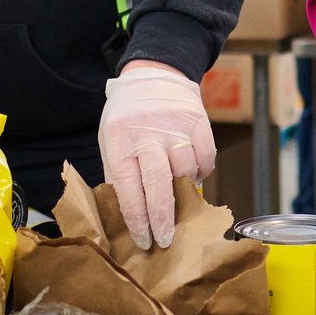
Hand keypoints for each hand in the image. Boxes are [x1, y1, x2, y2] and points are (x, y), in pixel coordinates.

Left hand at [98, 63, 214, 249]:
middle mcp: (148, 134)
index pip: (127, 188)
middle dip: (162, 218)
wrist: (155, 74)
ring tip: (178, 189)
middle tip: (166, 240)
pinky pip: (205, 159)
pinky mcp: (198, 122)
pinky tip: (191, 169)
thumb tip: (129, 215)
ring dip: (184, 188)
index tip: (143, 240)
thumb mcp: (111, 139)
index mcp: (120, 141)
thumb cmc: (128, 115)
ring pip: (185, 172)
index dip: (136, 219)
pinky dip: (200, 171)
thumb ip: (119, 172)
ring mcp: (175, 127)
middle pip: (158, 184)